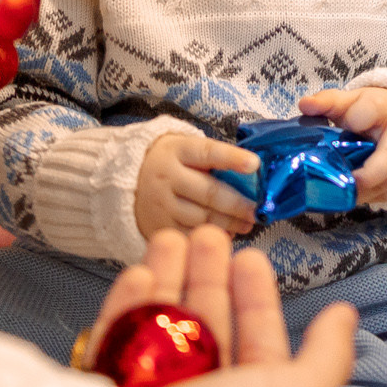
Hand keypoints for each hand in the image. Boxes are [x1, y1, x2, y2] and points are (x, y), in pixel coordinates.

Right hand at [90, 226, 358, 386]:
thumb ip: (327, 356)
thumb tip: (346, 315)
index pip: (258, 349)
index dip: (258, 302)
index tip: (249, 258)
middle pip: (208, 330)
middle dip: (210, 279)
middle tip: (207, 236)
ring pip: (163, 328)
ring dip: (170, 279)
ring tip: (169, 237)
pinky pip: (119, 340)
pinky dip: (130, 305)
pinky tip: (141, 273)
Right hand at [135, 131, 262, 237]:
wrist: (130, 179)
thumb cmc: (173, 163)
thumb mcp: (187, 150)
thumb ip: (215, 160)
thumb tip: (252, 176)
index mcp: (178, 151)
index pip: (209, 152)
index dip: (233, 158)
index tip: (255, 164)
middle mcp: (167, 176)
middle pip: (209, 192)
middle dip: (238, 204)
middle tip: (257, 211)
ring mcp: (161, 204)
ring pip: (202, 217)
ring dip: (229, 223)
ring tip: (247, 224)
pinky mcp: (158, 226)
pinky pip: (190, 235)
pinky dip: (211, 236)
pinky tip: (226, 234)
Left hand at [299, 86, 386, 204]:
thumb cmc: (380, 115)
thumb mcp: (357, 102)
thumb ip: (330, 102)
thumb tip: (304, 104)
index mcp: (385, 110)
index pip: (373, 110)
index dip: (358, 117)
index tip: (347, 123)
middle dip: (369, 173)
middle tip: (348, 182)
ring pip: (386, 184)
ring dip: (362, 191)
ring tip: (338, 191)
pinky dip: (368, 197)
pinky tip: (352, 194)